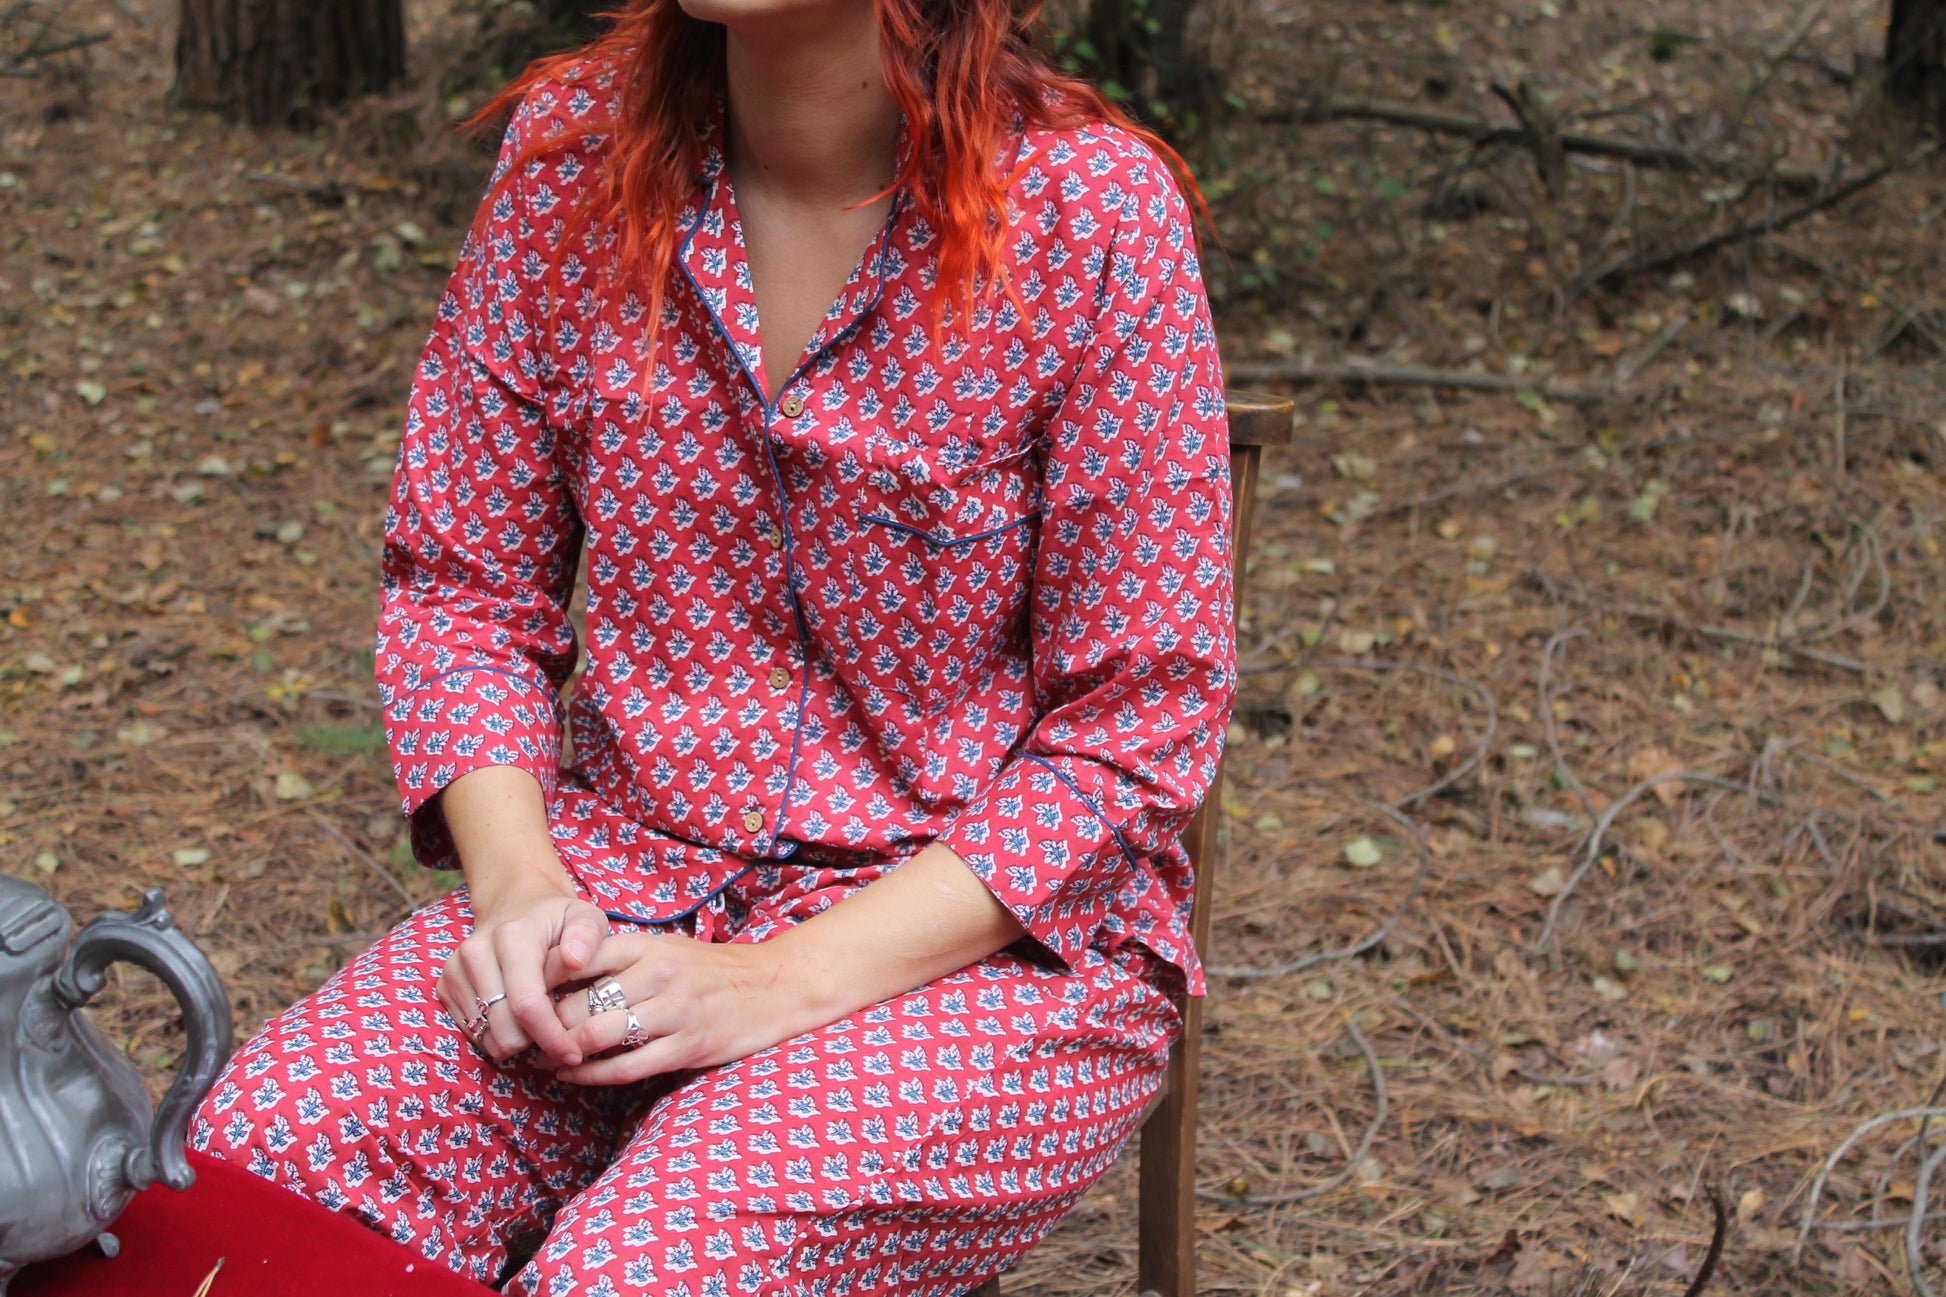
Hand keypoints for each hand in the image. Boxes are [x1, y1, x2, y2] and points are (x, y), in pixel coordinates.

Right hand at [438, 878, 608, 1066]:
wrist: (515, 904)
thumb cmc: (557, 919)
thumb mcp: (584, 916)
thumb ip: (588, 935)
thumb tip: (574, 960)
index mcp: (512, 936)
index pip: (527, 1004)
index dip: (551, 1036)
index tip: (573, 1053)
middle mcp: (475, 952)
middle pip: (504, 1028)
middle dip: (536, 1042)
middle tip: (559, 1036)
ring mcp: (455, 969)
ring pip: (485, 1035)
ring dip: (516, 1040)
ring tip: (539, 1022)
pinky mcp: (444, 985)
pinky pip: (470, 1032)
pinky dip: (496, 1035)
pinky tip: (515, 1017)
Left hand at [547, 933, 807, 1084]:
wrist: (772, 987)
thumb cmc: (709, 971)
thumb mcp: (665, 949)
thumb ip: (619, 959)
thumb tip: (555, 973)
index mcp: (647, 946)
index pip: (576, 958)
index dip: (538, 980)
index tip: (516, 996)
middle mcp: (657, 975)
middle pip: (578, 1002)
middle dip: (543, 1025)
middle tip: (522, 1037)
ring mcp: (673, 1012)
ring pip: (596, 1035)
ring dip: (561, 1052)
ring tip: (542, 1057)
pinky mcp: (686, 1046)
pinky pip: (625, 1067)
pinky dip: (590, 1074)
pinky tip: (570, 1075)